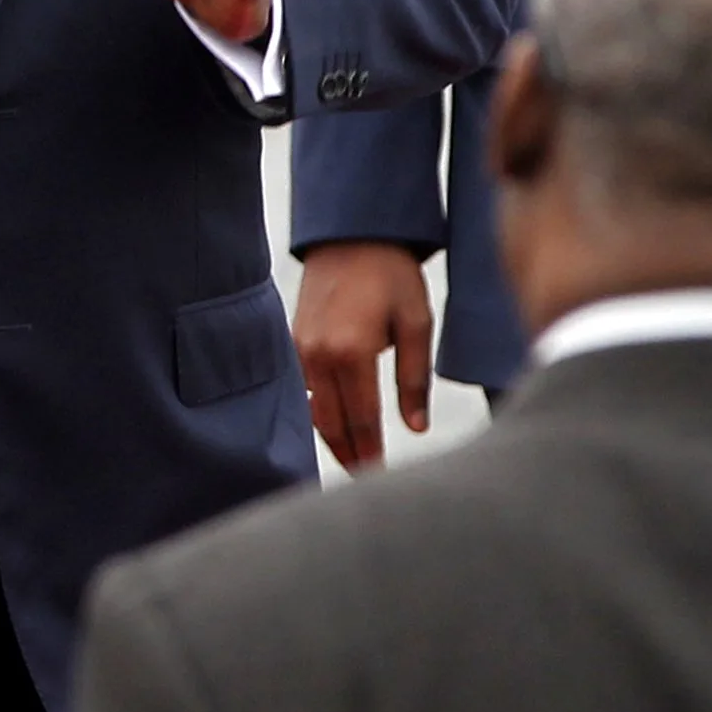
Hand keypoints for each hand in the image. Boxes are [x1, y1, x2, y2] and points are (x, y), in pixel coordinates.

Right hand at [295, 241, 433, 472]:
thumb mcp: (416, 322)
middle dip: (350, 454)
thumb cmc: (391, 273)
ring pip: (313, 410)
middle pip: (332, 423)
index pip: (363, 419)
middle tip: (367, 479)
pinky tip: (333, 424)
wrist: (352, 232)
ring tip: (353, 459)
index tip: (382, 477)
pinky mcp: (294, 340)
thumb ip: (414, 379)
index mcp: (352, 352)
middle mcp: (319, 355)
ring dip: (332, 437)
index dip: (372, 452)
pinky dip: (317, 411)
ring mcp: (301, 348)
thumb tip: (416, 427)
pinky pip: (303, 388)